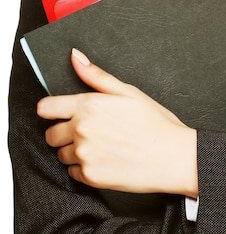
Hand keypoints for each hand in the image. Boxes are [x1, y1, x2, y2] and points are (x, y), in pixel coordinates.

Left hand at [37, 49, 197, 196]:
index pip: (45, 108)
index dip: (52, 110)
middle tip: (89, 131)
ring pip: (61, 154)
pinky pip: (73, 173)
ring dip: (74, 151)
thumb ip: (96, 75)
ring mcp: (84, 154)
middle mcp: (82, 130)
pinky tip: (104, 159)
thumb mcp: (128, 91)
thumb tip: (75, 57)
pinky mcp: (89, 176)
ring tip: (100, 145)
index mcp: (89, 105)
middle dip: (64, 132)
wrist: (173, 156)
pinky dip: (84, 168)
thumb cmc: (155, 123)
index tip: (60, 113)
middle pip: (50, 134)